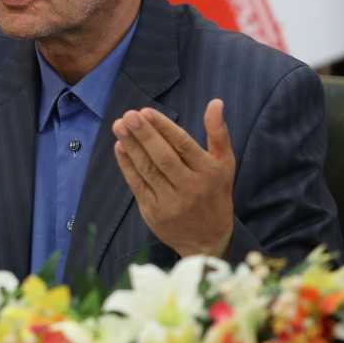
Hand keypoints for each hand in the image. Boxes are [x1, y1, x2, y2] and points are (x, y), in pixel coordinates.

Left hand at [111, 99, 234, 257]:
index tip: (146, 111)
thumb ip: (218, 133)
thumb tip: (215, 102)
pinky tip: (120, 147)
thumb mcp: (224, 164)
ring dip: (131, 146)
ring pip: (147, 170)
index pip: (183, 145)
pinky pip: (137, 184)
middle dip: (144, 135)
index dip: (164, 128)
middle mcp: (190, 187)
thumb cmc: (215, 193)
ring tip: (119, 126)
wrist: (207, 240)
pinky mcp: (153, 212)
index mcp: (209, 173)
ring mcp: (171, 201)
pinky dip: (127, 165)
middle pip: (163, 157)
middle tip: (128, 115)